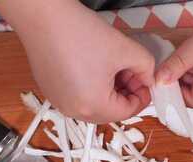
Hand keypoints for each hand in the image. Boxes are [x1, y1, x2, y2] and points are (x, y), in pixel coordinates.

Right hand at [0, 1, 154, 122]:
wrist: (44, 18)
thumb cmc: (82, 34)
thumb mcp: (126, 50)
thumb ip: (146, 68)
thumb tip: (148, 79)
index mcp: (94, 107)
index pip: (128, 112)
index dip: (142, 95)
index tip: (145, 80)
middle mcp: (74, 112)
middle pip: (110, 112)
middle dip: (125, 94)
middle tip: (130, 72)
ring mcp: (59, 103)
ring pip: (94, 106)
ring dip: (109, 92)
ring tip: (112, 67)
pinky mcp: (51, 92)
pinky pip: (77, 98)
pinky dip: (90, 88)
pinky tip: (92, 66)